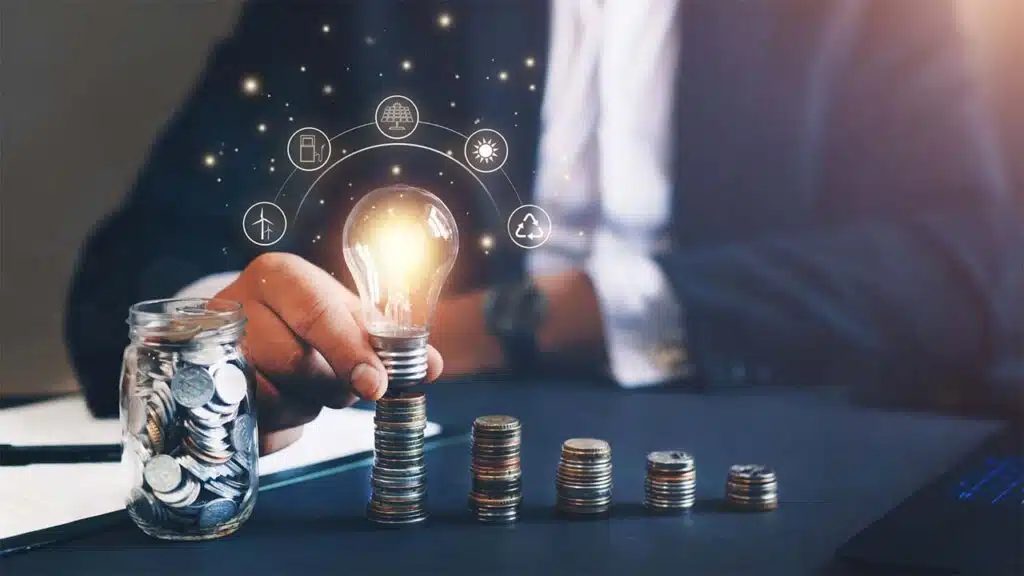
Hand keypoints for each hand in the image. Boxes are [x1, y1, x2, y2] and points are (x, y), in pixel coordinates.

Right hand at [215, 253, 443, 454]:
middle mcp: (237, 305)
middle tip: (342, 384)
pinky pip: (253, 426)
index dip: (350, 352)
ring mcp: (209, 351)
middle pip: (295, 362)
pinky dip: (281, 426)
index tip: (375, 384)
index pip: (317, 312)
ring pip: (272, 399)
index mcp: (279, 276)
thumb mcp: (349, 318)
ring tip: (309, 390)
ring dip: (305, 408)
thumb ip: (389, 341)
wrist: (250, 330)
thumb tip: (432, 366)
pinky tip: (285, 406)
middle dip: (331, 386)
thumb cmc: (309, 322)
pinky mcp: (201, 394)